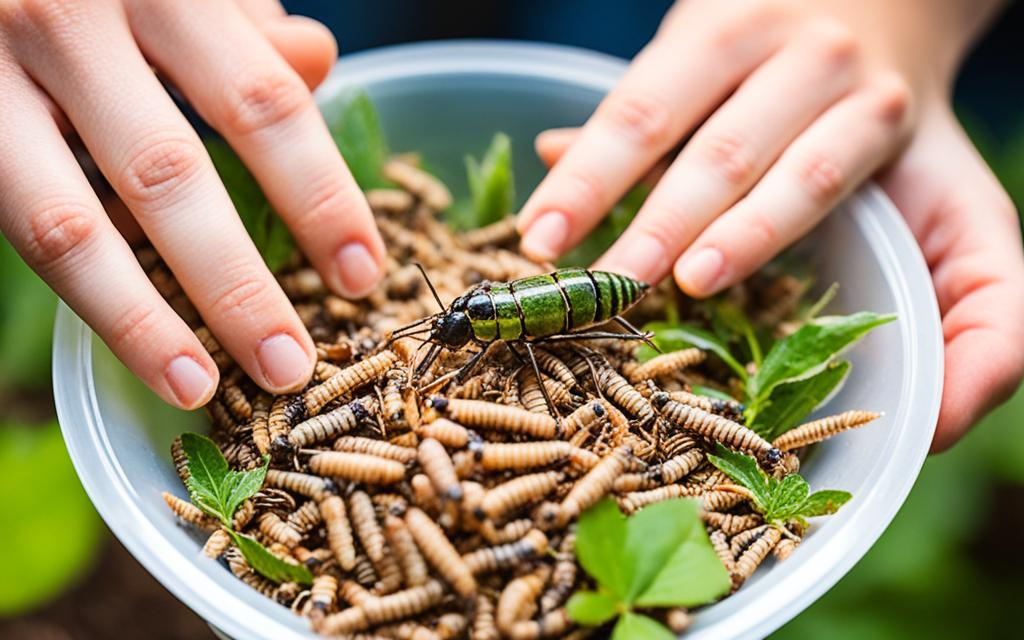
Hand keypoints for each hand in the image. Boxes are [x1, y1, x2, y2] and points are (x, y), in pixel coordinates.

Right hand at [0, 0, 384, 408]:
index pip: (261, 104)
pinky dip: (88, 291)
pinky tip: (137, 336)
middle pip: (170, 174)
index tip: (361, 274)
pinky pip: (21, 225)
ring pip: (70, 224)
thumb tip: (315, 61)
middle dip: (236, 283)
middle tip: (290, 362)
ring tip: (199, 383)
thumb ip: (244, 24)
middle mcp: (74, 24)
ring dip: (142, 319)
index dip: (318, 195)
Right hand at [519, 0, 1023, 447]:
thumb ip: (990, 323)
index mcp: (878, 115)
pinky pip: (628, 91)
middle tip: (608, 285)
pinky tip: (543, 170)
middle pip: (727, 150)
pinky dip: (583, 139)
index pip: (812, 173)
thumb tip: (940, 427)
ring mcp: (741, 37)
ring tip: (541, 243)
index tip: (696, 280)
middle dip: (660, 221)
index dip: (753, 227)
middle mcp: (811, 65)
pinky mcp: (689, 31)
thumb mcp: (974, 226)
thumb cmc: (908, 155)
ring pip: (655, 110)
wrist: (876, 15)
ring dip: (593, 178)